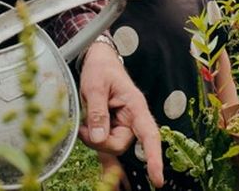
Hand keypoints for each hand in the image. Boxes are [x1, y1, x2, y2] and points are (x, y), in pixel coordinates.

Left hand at [78, 43, 163, 187]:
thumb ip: (97, 112)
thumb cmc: (100, 69)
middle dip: (99, 142)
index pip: (149, 135)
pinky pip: (107, 143)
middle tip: (82, 128)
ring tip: (83, 122)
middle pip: (120, 144)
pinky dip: (98, 146)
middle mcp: (133, 118)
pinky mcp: (113, 127)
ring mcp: (123, 124)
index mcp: (135, 106)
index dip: (153, 158)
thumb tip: (98, 138)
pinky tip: (97, 156)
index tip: (157, 179)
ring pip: (110, 145)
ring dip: (94, 139)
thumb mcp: (95, 87)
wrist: (99, 60)